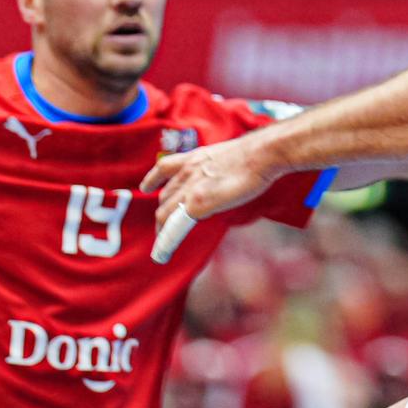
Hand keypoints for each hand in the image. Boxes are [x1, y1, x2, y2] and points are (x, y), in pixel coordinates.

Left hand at [140, 128, 280, 260]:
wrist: (262, 154)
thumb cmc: (256, 155)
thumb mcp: (227, 157)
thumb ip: (216, 169)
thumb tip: (221, 181)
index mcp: (195, 158)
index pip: (164, 168)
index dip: (152, 180)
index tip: (146, 187)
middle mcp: (187, 172)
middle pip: (164, 197)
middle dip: (162, 214)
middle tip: (163, 228)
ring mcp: (191, 188)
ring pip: (164, 213)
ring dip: (162, 230)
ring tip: (162, 244)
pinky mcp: (198, 203)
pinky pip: (175, 227)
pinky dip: (167, 241)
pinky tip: (163, 253)